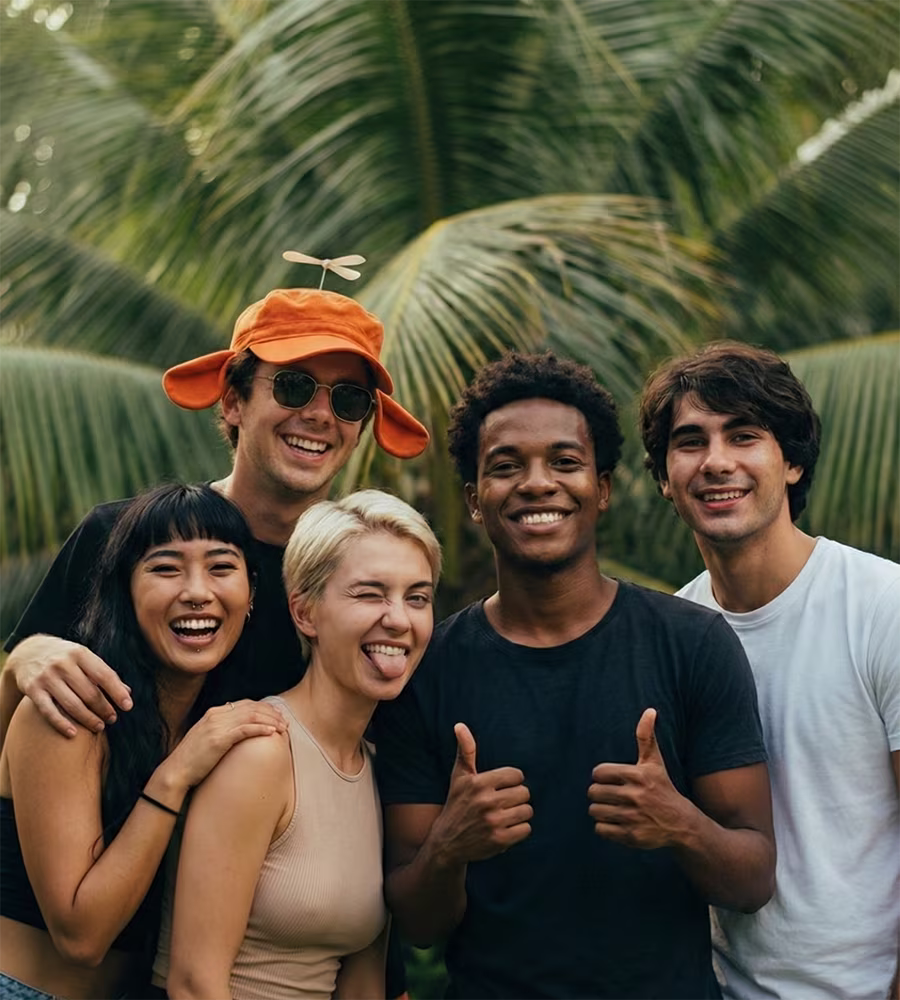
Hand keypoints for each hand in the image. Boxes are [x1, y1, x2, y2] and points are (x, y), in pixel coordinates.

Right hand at [7, 634, 133, 737]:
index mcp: (80, 653)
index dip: (117, 692)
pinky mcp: (32, 689)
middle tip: (112, 719)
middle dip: (104, 708)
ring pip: (71, 704)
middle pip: (89, 692)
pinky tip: (73, 734)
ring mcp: (47, 677)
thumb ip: (103, 674)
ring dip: (88, 718)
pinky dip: (61, 724)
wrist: (28, 652)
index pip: (104, 675)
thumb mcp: (84, 658)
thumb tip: (128, 693)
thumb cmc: (65, 658)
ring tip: (99, 727)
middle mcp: (63, 664)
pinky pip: (48, 711)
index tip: (128, 706)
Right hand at [160, 700, 288, 793]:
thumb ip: (222, 729)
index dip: (264, 708)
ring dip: (270, 721)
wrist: (176, 771)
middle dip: (271, 714)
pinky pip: (245, 729)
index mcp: (214, 712)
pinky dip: (261, 729)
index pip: (245, 704)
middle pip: (251, 708)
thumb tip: (241, 730)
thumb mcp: (208, 737)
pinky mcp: (218, 739)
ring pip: (251, 716)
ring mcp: (217, 726)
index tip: (277, 715)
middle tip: (285, 722)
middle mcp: (216, 715)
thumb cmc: (193, 759)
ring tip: (283, 728)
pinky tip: (272, 733)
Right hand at [431, 723, 531, 863]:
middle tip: (504, 802)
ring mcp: (493, 822)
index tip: (502, 787)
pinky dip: (519, 829)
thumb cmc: (457, 803)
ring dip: (520, 813)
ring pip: (527, 811)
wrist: (447, 842)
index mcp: (478, 783)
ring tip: (505, 815)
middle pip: (524, 793)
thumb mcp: (459, 776)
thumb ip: (465, 750)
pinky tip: (506, 828)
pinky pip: (526, 829)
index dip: (512, 781)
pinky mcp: (499, 841)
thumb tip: (460, 725)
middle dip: (517, 797)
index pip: (517, 775)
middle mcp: (486, 801)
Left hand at [587, 708, 687, 848]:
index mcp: (636, 775)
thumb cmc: (663, 788)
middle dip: (599, 794)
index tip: (611, 780)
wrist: (681, 823)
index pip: (598, 773)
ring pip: (595, 811)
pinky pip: (601, 830)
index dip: (601, 776)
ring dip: (600, 810)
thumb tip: (650, 710)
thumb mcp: (655, 762)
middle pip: (593, 792)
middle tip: (611, 795)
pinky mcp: (631, 836)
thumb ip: (646, 736)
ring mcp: (633, 817)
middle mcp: (634, 796)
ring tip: (613, 808)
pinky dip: (605, 827)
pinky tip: (617, 822)